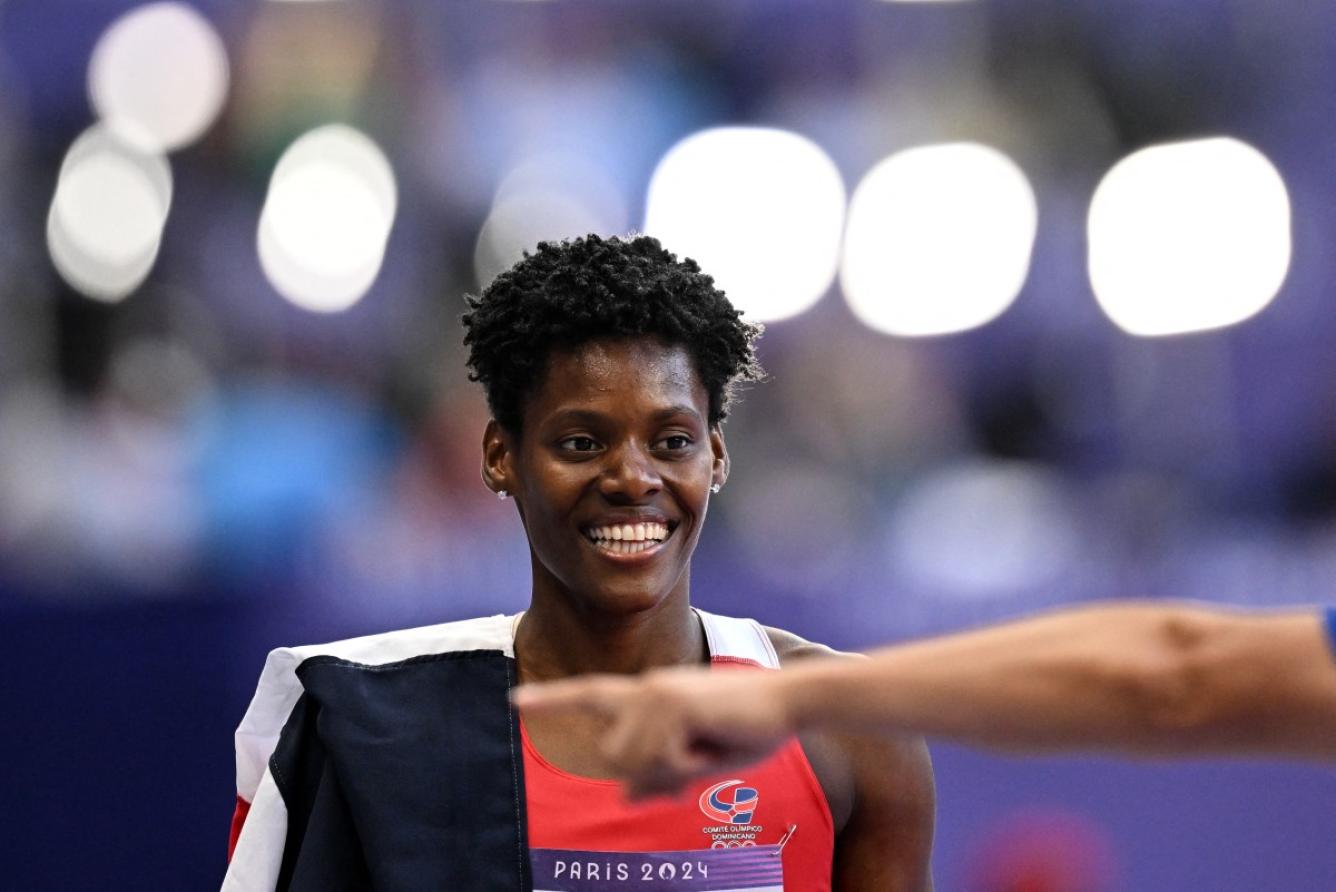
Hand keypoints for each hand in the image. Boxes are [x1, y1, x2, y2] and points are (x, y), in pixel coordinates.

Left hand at [512, 665, 794, 798]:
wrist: (790, 704)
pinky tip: (710, 746)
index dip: (553, 700)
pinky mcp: (675, 703)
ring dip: (672, 769)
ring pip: (633, 761)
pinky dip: (687, 765)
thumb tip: (625, 796)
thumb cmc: (749, 729)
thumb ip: (663, 774)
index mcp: (649, 695)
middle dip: (650, 774)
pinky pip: (662, 758)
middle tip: (694, 763)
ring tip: (706, 747)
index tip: (515, 701)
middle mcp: (646, 688)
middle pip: (615, 755)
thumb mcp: (701, 761)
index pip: (590, 695)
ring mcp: (658, 693)